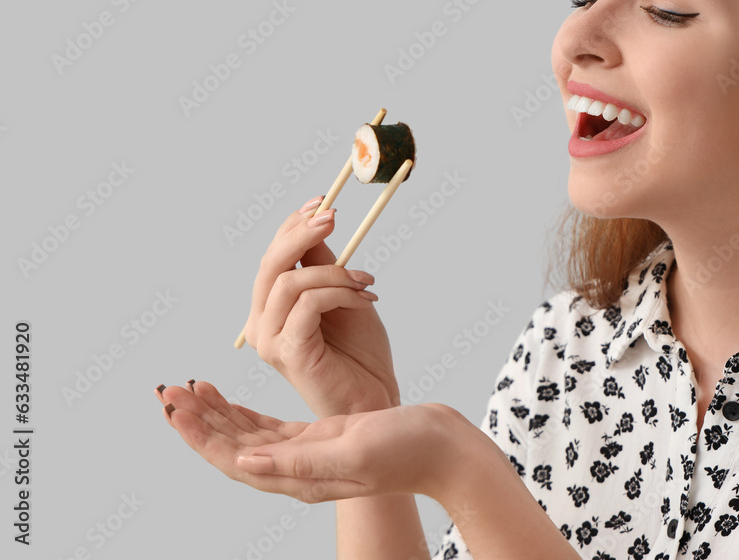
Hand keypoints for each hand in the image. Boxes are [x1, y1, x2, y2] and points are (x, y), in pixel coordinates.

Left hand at [156, 381, 472, 503]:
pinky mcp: (319, 437)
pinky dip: (241, 411)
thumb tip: (246, 460)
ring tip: (188, 388)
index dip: (201, 434)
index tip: (175, 406)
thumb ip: (299, 460)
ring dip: (214, 413)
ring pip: (244, 435)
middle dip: (197, 420)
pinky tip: (227, 397)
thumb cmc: (407, 450)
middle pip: (231, 447)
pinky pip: (266, 427)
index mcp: (300, 477)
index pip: (234, 458)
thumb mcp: (354, 450)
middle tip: (169, 390)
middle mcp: (296, 470)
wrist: (443, 448)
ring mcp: (306, 454)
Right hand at [242, 196, 398, 415]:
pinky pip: (308, 304)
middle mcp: (261, 323)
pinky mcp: (288, 353)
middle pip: (271, 264)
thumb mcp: (344, 296)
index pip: (272, 256)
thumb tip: (319, 221)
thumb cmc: (360, 353)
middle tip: (334, 217)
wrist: (375, 399)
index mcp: (270, 308)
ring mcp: (270, 340)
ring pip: (289, 282)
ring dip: (334, 271)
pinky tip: (365, 298)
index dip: (293, 225)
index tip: (324, 201)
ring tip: (366, 281)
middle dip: (302, 233)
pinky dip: (339, 291)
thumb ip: (326, 265)